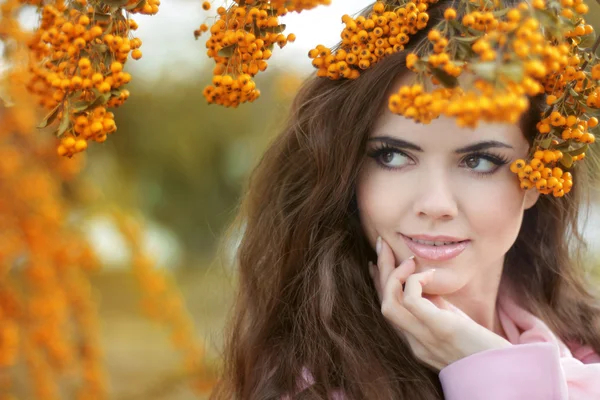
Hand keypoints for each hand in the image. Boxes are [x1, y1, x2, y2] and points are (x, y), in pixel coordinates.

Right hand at [368, 237, 511, 370]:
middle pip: (385, 303)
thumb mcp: (454, 325)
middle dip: (382, 271)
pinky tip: (429, 273)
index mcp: (417, 341)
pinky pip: (411, 301)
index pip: (389, 310)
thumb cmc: (487, 349)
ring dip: (393, 275)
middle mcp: (415, 343)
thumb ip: (437, 309)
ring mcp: (425, 339)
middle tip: (383, 245)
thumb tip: (425, 284)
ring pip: (389, 304)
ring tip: (405, 258)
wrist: (508, 373)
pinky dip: (415, 281)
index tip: (377, 263)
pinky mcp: (441, 329)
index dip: (379, 284)